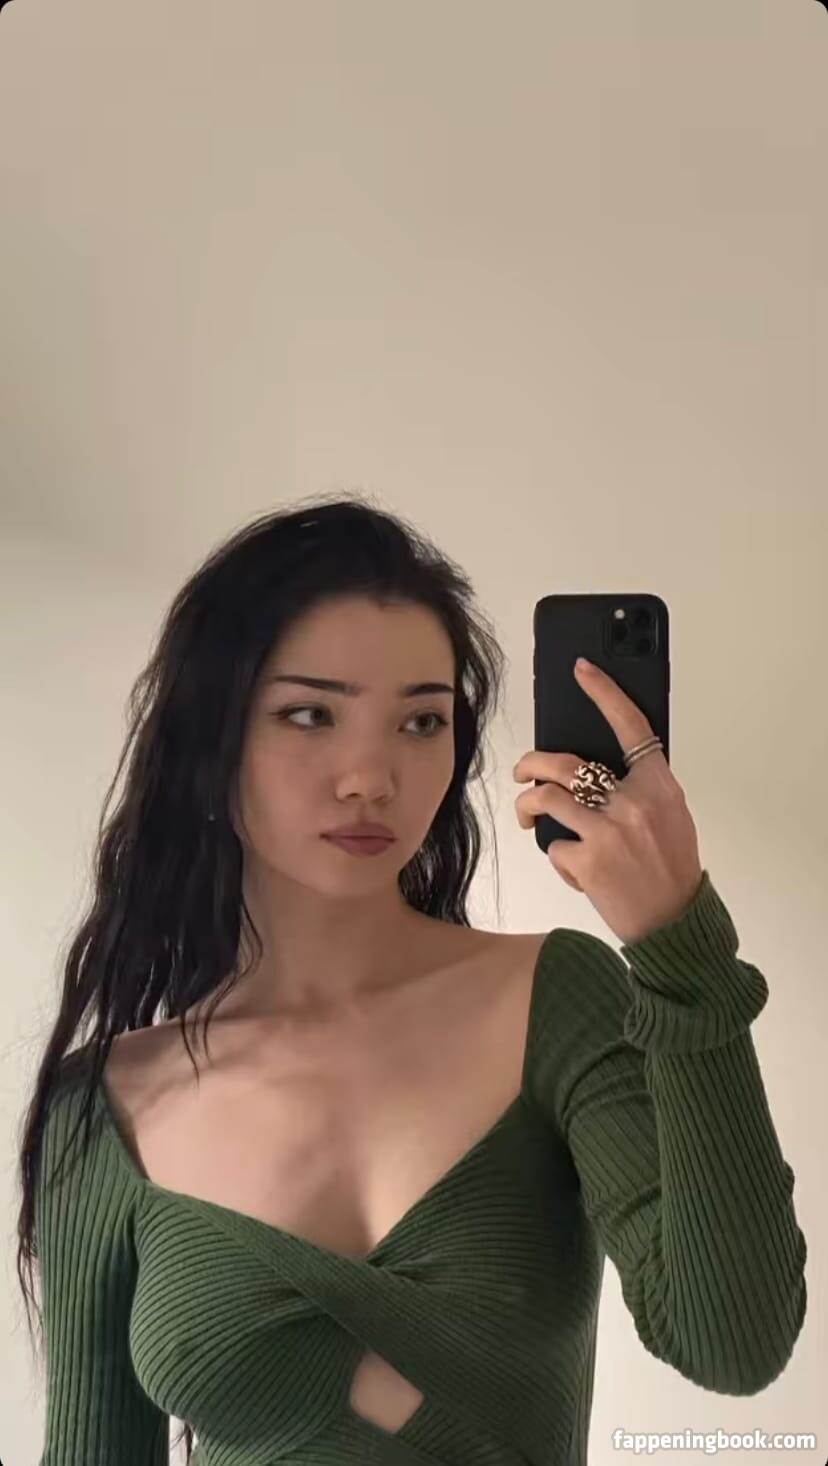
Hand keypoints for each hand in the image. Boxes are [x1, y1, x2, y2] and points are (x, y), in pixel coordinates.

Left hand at [513, 659, 703, 944]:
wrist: (673, 923)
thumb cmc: (670, 869)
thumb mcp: (671, 817)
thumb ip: (642, 788)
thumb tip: (600, 768)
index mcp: (659, 785)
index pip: (631, 726)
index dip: (605, 693)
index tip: (583, 670)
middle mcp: (634, 801)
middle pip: (566, 763)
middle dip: (532, 763)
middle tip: (523, 771)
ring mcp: (609, 830)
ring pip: (547, 798)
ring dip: (528, 804)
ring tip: (527, 813)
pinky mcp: (588, 859)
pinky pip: (554, 844)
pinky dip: (559, 856)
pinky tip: (575, 866)